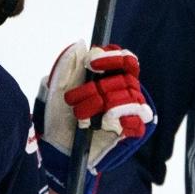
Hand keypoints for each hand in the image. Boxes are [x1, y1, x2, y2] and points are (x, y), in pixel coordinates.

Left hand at [34, 42, 154, 193]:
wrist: (56, 149)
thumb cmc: (58, 118)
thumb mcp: (57, 88)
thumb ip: (68, 65)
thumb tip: (81, 44)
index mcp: (110, 79)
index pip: (125, 60)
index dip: (112, 58)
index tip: (90, 64)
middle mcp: (124, 93)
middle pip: (126, 79)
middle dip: (96, 88)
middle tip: (73, 100)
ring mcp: (130, 112)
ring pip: (131, 97)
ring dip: (102, 104)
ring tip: (80, 116)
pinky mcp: (132, 131)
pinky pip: (137, 120)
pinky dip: (120, 118)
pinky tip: (102, 122)